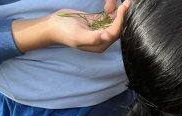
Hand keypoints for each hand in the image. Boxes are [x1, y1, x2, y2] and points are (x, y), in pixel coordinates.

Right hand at [12, 1, 129, 53]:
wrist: (52, 25)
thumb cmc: (64, 32)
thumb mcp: (78, 36)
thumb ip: (93, 38)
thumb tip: (107, 37)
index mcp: (100, 44)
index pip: (115, 33)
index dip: (120, 21)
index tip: (123, 9)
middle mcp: (102, 38)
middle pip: (116, 26)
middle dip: (122, 15)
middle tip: (128, 3)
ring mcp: (99, 29)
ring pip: (112, 20)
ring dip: (117, 10)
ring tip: (124, 1)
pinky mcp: (95, 22)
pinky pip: (106, 15)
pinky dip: (110, 8)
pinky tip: (111, 1)